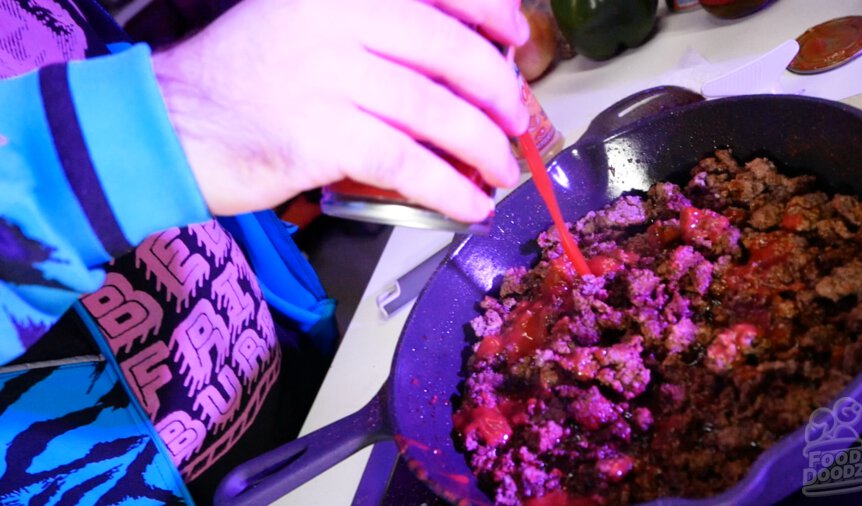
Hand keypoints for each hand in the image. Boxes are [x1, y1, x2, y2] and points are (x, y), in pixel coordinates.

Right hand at [152, 0, 530, 222]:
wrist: (172, 122)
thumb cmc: (245, 77)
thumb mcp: (303, 21)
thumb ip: (371, 27)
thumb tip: (461, 55)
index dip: (491, 12)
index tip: (518, 40)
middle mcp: (337, 18)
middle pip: (450, 53)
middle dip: (499, 92)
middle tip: (517, 121)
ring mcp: (328, 76)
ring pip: (436, 111)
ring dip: (483, 147)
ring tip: (501, 170)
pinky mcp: (321, 137)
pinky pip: (407, 163)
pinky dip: (448, 189)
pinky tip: (470, 205)